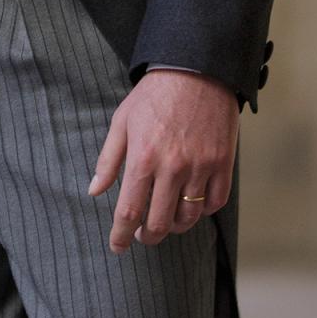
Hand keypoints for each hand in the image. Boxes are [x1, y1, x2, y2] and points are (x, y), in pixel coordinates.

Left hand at [88, 70, 237, 254]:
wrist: (196, 70)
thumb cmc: (153, 96)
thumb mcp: (122, 121)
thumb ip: (108, 159)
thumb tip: (94, 191)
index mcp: (142, 158)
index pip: (128, 211)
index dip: (121, 235)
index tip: (117, 247)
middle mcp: (172, 168)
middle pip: (159, 223)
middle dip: (148, 236)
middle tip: (143, 235)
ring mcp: (200, 168)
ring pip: (188, 219)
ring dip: (174, 227)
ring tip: (165, 219)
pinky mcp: (222, 164)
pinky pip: (213, 204)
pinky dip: (202, 211)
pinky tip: (191, 204)